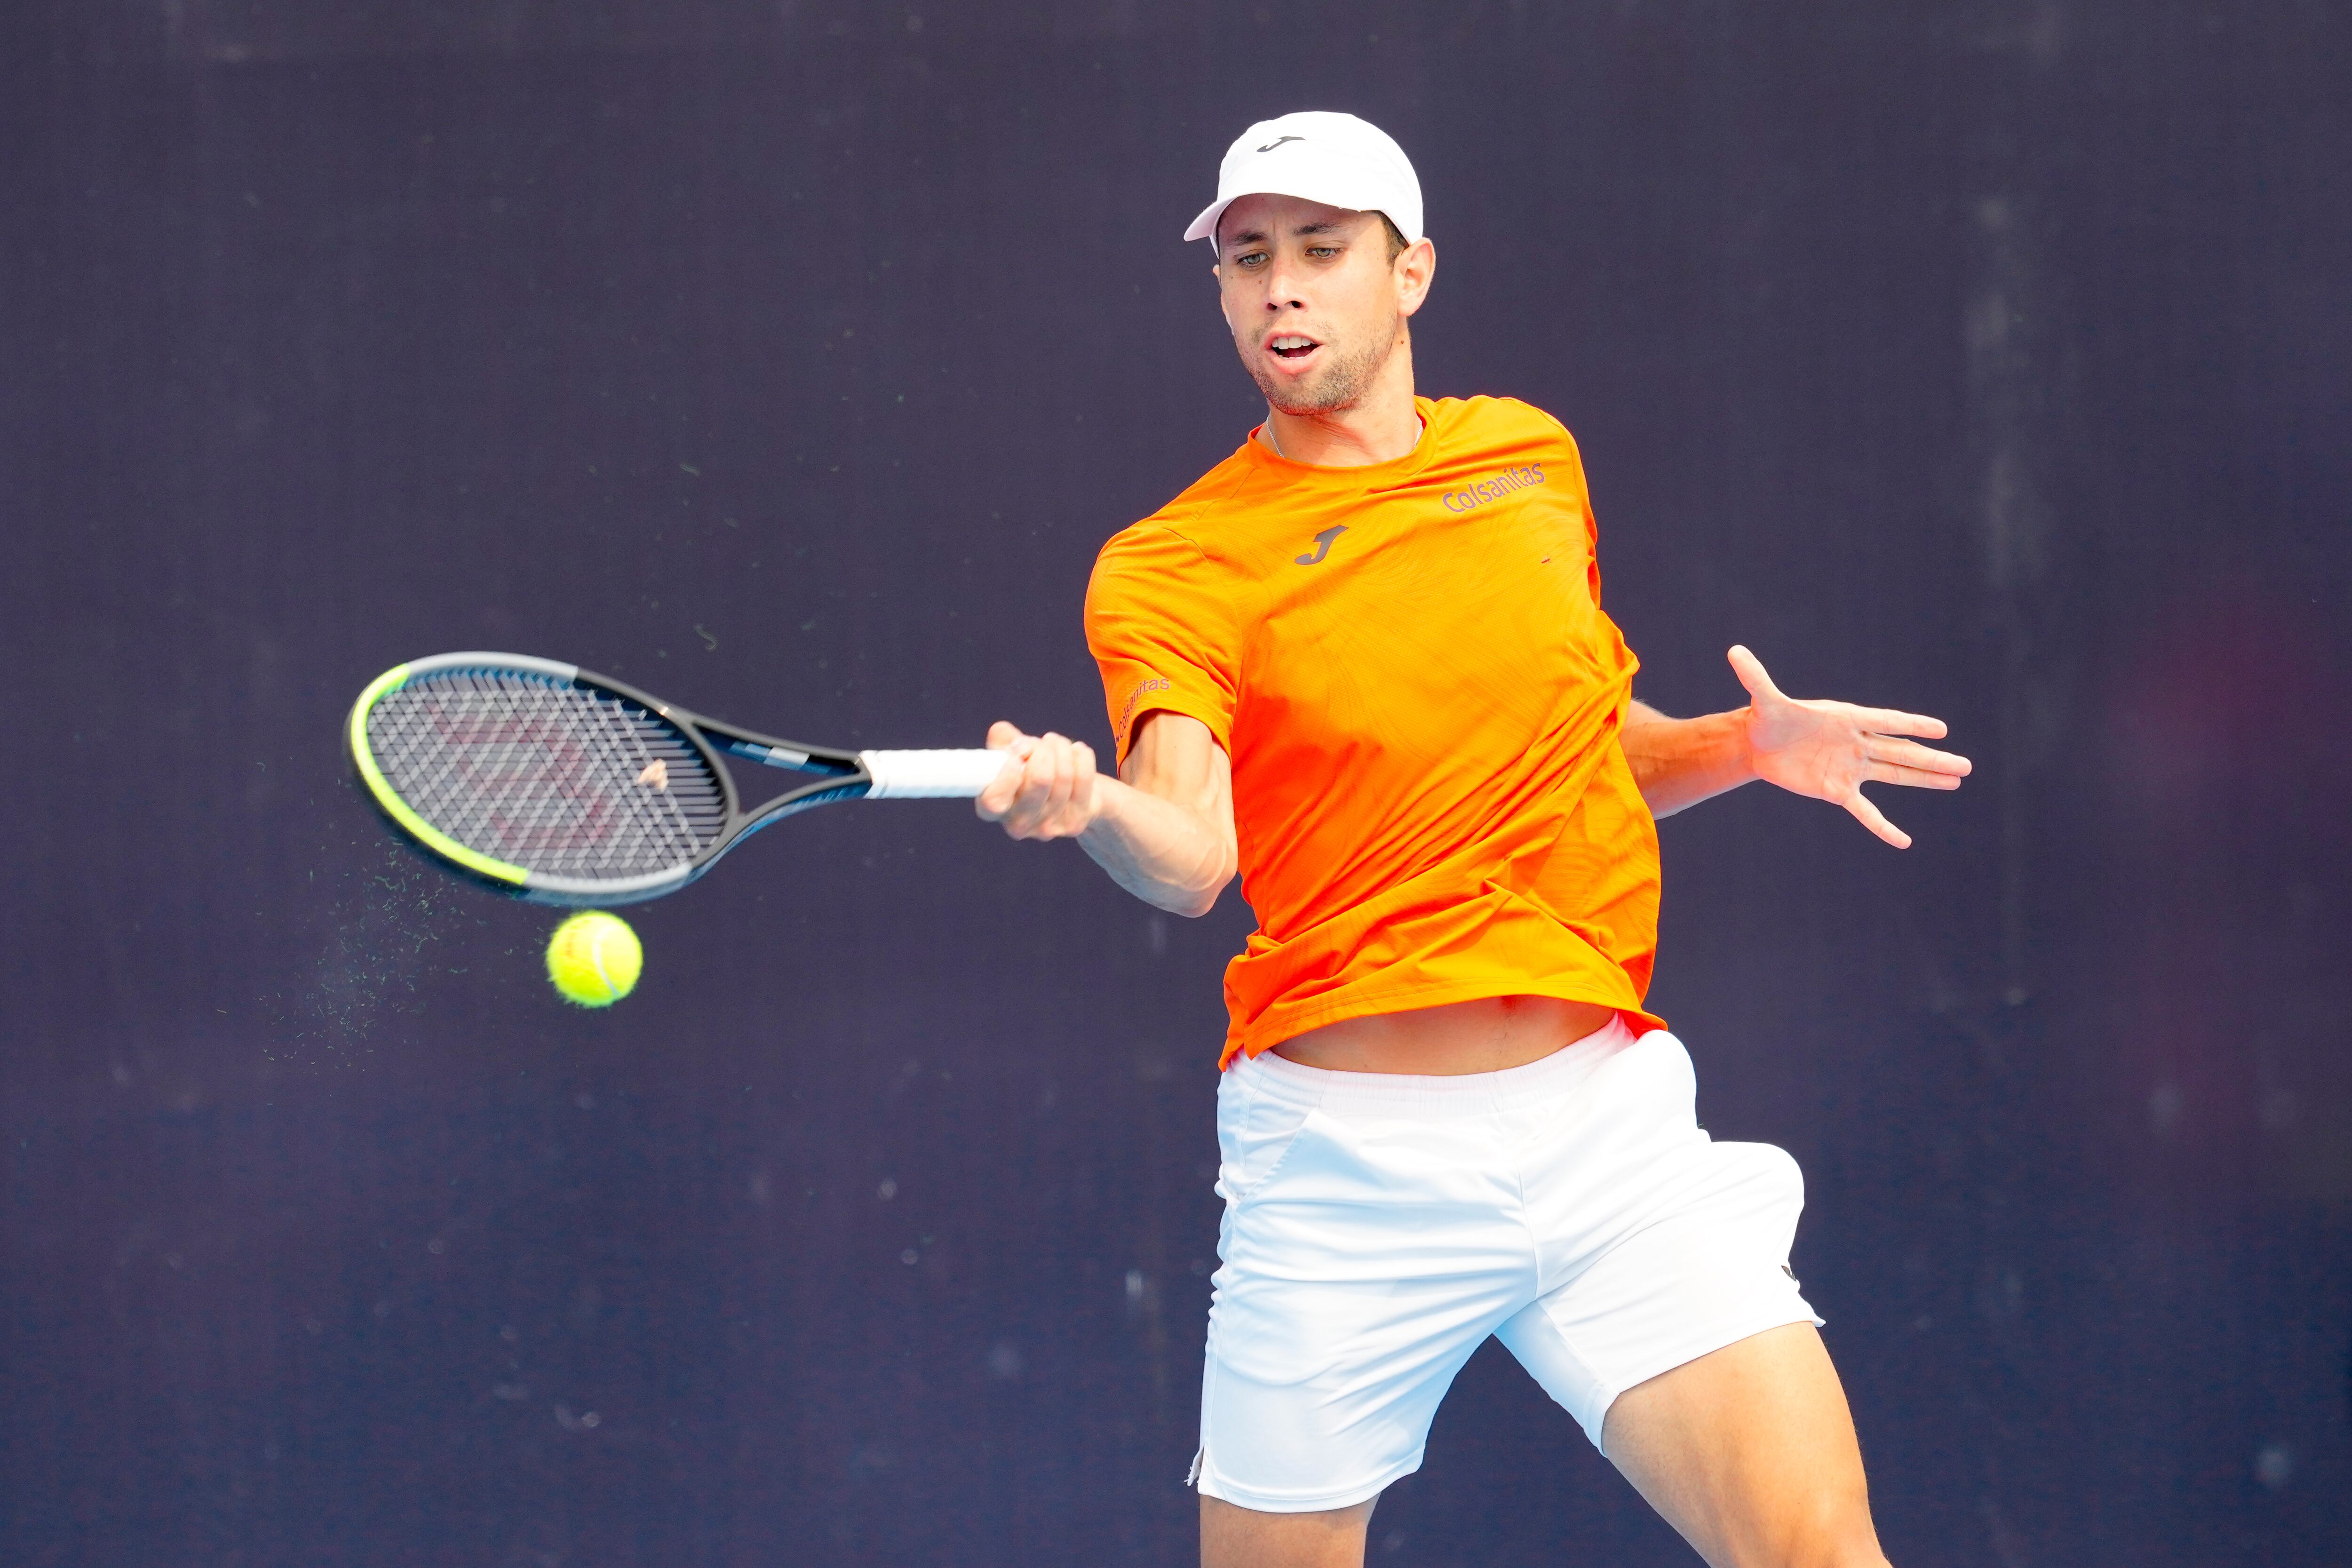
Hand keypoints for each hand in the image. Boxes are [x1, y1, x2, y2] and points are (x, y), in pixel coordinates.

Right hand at [974, 720, 1100, 840]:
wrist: (1069, 793)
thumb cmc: (1031, 770)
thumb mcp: (1010, 753)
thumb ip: (1001, 740)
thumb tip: (1006, 736)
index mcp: (994, 808)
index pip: (994, 801)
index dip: (1008, 775)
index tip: (1017, 756)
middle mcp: (1018, 824)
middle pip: (1040, 779)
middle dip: (1043, 749)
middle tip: (1042, 743)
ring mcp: (1047, 828)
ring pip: (1064, 775)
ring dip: (1061, 748)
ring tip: (1056, 743)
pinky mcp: (1073, 824)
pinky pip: (1084, 778)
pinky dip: (1082, 755)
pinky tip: (1076, 751)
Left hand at [1729, 645, 1969, 848]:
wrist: (1759, 744)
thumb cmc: (1767, 718)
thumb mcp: (1763, 700)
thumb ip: (1755, 678)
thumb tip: (1734, 651)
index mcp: (1847, 717)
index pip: (1885, 720)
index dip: (1911, 724)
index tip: (1941, 729)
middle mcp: (1856, 742)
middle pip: (1901, 751)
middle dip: (1931, 758)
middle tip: (1966, 766)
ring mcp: (1851, 766)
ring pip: (1894, 774)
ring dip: (1924, 779)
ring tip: (1956, 781)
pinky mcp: (1837, 789)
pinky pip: (1865, 810)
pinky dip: (1882, 826)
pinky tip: (1903, 841)